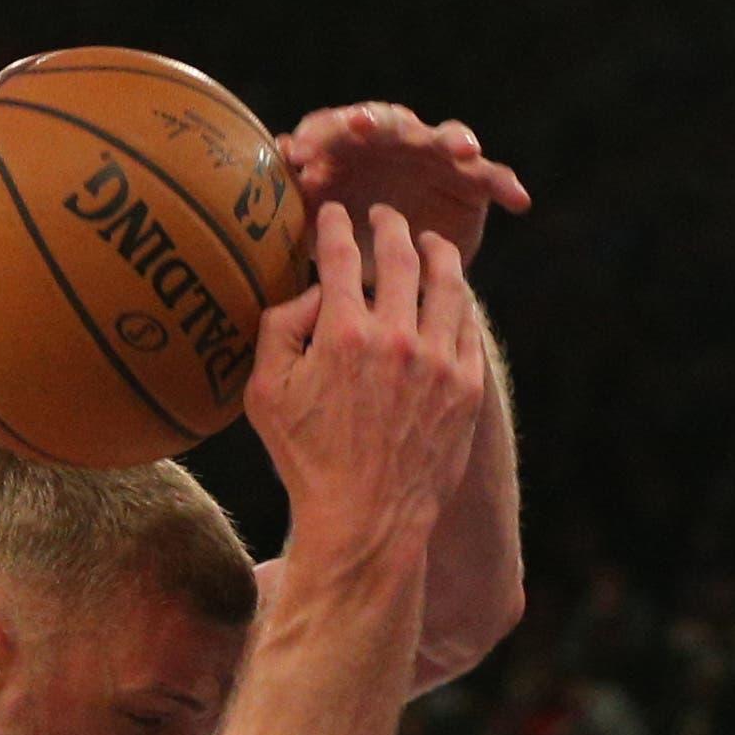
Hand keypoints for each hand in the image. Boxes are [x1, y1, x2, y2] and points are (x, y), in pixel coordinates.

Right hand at [245, 203, 489, 565]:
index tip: (333, 213)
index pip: (341, 255)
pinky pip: (468, 323)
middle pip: (401, 255)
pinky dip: (458, 299)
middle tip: (383, 216)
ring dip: (436, 252)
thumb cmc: (306, 460)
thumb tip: (310, 291)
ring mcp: (440, 360)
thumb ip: (277, 330)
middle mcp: (397, 338)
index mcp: (343, 334)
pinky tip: (448, 294)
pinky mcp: (467, 384)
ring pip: (448, 282)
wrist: (366, 520)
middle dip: (390, 225)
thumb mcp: (265, 396)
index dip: (335, 225)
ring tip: (428, 243)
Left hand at [281, 105, 529, 263]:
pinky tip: (519, 201)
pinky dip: (505, 185)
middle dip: (377, 123)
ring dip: (454, 139)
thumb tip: (277, 155)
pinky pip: (492, 176)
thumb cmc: (343, 239)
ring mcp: (435, 156)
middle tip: (363, 126)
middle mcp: (395, 140)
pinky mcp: (470, 180)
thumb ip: (296, 189)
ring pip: (446, 136)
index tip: (300, 153)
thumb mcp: (312, 219)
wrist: (390, 272)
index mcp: (350, 146)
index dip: (316, 136)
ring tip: (463, 150)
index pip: (332, 127)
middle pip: (388, 121)